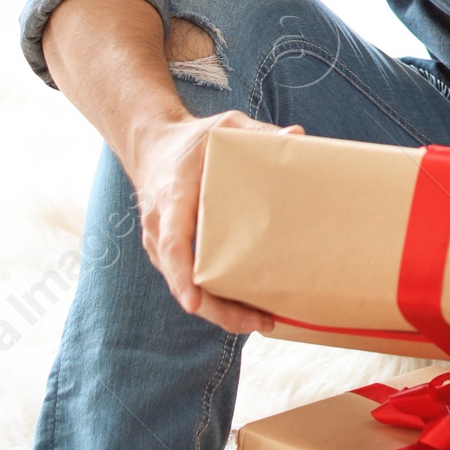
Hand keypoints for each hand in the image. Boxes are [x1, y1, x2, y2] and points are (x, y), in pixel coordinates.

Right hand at [128, 108, 302, 335]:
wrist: (151, 146)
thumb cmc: (193, 140)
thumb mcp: (225, 127)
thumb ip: (258, 134)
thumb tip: (298, 137)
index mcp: (172, 197)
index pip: (172, 242)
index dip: (182, 275)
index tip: (194, 302)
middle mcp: (158, 226)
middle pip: (182, 279)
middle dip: (217, 308)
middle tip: (257, 322)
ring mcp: (159, 244)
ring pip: (186, 287)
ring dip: (220, 310)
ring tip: (263, 321)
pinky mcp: (167, 254)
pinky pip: (188, 281)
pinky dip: (214, 299)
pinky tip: (247, 309)